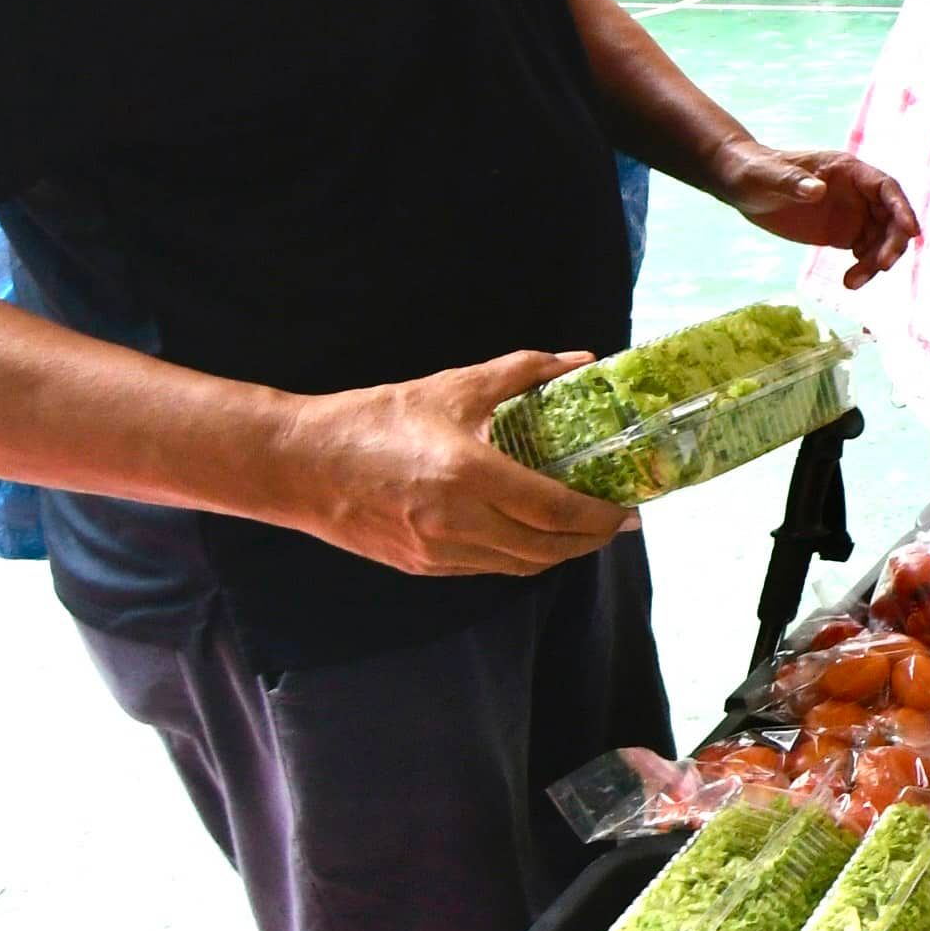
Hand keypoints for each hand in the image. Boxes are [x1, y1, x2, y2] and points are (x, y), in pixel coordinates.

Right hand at [272, 352, 633, 576]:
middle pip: (548, 547)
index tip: (630, 507)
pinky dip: (522, 556)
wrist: (299, 464)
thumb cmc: (375, 418)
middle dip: (591, 539)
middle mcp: (458, 523)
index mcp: (469, 476)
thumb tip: (581, 362)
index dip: (600, 515)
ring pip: (522, 565)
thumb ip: (522, 373)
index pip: (556, 510)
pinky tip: (534, 534)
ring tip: (584, 530)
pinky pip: (490, 568)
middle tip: (617, 521)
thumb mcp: (452, 387)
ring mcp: (439, 552)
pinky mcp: (423, 567)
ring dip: (560, 552)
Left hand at [712, 139, 919, 285]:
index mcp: (848, 170)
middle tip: (880, 266)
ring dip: (876, 262)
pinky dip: (864, 268)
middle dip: (892, 242)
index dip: (902, 209)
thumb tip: (818, 192)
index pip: (886, 188)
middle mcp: (857, 192)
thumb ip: (793, 182)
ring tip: (853, 282)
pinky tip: (849, 281)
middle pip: (891, 218)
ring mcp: (852, 214)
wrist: (743, 185)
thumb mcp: (769, 175)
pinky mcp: (842, 234)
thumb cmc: (755, 170)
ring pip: (880, 239)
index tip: (911, 232)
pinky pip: (865, 252)